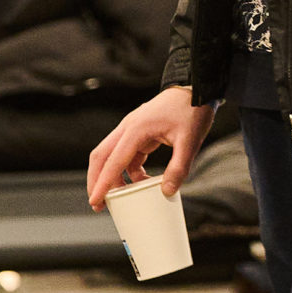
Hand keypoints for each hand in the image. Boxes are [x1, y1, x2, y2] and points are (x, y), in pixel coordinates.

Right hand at [85, 87, 215, 208]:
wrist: (196, 88)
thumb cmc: (192, 111)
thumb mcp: (190, 141)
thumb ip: (179, 168)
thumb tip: (166, 191)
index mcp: (136, 129)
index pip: (113, 161)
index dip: (103, 184)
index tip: (95, 202)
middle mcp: (128, 128)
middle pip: (101, 157)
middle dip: (96, 181)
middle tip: (98, 203)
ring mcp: (132, 130)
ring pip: (112, 156)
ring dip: (113, 176)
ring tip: (119, 198)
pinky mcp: (139, 132)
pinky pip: (127, 155)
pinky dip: (129, 170)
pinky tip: (141, 181)